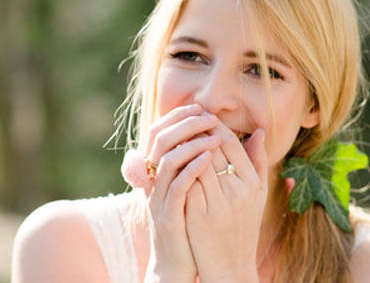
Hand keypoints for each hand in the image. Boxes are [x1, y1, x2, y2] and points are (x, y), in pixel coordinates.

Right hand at [139, 104, 221, 280]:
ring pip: (167, 160)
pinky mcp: (168, 215)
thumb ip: (197, 164)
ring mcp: (158, 199)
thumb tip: (216, 136)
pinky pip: (178, 186)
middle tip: (208, 116)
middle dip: (185, 123)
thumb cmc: (190, 224)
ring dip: (192, 142)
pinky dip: (193, 168)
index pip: (158, 134)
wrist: (179, 262)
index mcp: (158, 174)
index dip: (176, 117)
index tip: (199, 107)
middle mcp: (153, 182)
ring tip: (215, 134)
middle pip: (160, 141)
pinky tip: (210, 158)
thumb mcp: (192, 191)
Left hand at [185, 119, 267, 282]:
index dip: (215, 127)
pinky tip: (170, 161)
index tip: (203, 118)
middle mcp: (238, 190)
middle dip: (197, 131)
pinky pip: (187, 183)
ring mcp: (219, 203)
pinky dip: (179, 168)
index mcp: (252, 183)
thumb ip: (258, 162)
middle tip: (185, 121)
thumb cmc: (244, 227)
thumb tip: (258, 131)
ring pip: (198, 162)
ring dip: (185, 146)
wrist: (231, 265)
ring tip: (176, 138)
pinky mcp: (199, 215)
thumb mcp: (258, 195)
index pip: (232, 142)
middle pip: (214, 148)